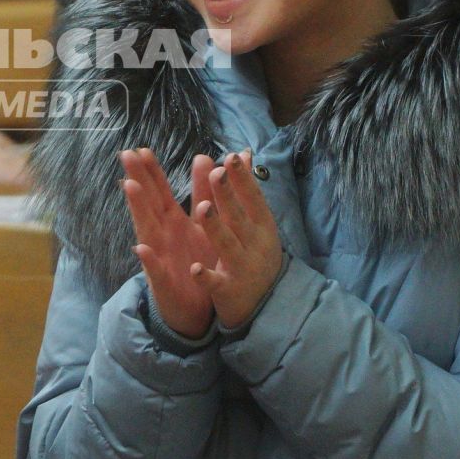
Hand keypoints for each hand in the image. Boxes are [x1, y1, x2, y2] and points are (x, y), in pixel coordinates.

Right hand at [120, 148, 217, 338]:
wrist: (197, 310)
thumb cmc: (198, 263)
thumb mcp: (205, 223)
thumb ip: (204, 192)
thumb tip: (204, 156)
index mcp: (174, 222)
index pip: (161, 192)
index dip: (152, 172)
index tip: (142, 150)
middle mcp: (162, 236)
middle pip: (148, 204)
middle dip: (138, 179)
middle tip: (126, 155)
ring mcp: (160, 258)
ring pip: (147, 230)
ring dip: (138, 209)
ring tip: (130, 187)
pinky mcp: (164, 283)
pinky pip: (156, 270)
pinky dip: (148, 260)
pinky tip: (142, 249)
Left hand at [188, 151, 284, 329]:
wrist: (266, 306)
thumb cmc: (256, 255)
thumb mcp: (256, 223)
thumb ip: (244, 190)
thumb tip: (243, 152)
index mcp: (261, 227)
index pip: (252, 199)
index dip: (242, 179)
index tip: (231, 157)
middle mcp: (255, 245)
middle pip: (238, 217)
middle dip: (227, 195)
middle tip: (215, 173)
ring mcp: (241, 268)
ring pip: (227, 246)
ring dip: (215, 228)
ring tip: (202, 209)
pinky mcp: (227, 291)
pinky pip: (215, 283)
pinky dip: (205, 276)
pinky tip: (194, 268)